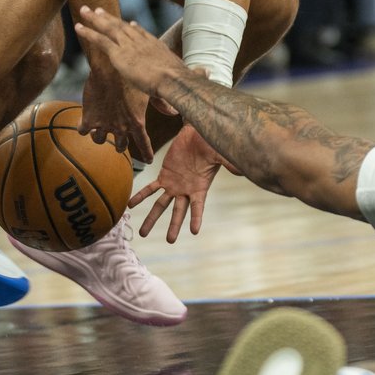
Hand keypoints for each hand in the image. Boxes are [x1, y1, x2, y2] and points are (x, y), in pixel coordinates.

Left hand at [75, 6, 196, 96]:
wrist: (173, 80)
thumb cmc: (182, 81)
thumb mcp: (190, 75)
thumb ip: (196, 74)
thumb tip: (207, 73)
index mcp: (157, 47)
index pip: (144, 35)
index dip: (135, 29)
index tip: (130, 23)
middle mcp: (142, 42)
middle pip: (123, 26)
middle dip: (110, 18)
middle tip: (99, 10)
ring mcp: (129, 46)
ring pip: (109, 28)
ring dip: (95, 19)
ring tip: (85, 10)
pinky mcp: (118, 54)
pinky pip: (100, 40)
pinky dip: (88, 32)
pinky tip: (79, 27)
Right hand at [80, 60, 154, 162]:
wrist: (109, 68)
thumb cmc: (132, 77)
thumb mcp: (149, 91)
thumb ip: (161, 104)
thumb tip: (174, 112)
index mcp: (137, 122)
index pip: (144, 144)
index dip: (146, 153)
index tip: (148, 160)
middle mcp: (120, 127)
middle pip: (120, 145)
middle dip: (120, 145)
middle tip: (119, 144)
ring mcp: (103, 125)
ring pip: (99, 140)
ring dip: (100, 137)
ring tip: (99, 133)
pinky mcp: (89, 119)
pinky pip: (84, 131)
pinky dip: (84, 128)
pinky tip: (84, 124)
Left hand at [128, 124, 238, 241]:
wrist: (196, 133)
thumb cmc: (210, 144)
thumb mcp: (220, 154)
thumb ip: (230, 163)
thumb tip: (244, 170)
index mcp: (200, 189)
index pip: (197, 207)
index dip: (196, 218)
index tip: (194, 231)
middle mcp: (186, 191)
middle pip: (178, 212)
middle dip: (173, 226)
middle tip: (169, 241)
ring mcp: (174, 185)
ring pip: (161, 205)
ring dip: (152, 218)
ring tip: (142, 233)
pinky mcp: (164, 176)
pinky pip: (150, 189)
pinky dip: (140, 197)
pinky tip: (130, 206)